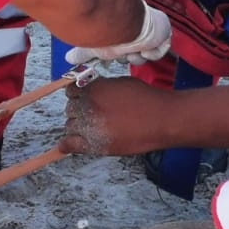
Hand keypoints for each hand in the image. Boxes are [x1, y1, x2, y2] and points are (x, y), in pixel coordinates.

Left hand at [59, 77, 176, 155]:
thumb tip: (90, 90)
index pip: (71, 91)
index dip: (78, 95)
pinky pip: (70, 145)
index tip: (86, 99)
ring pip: (70, 126)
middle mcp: (87, 106)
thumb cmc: (146, 98)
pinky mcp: (95, 145)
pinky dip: (66, 145)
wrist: (162, 120)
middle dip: (79, 111)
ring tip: (94, 128)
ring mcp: (89, 127)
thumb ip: (101, 86)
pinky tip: (66, 145)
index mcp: (93, 89)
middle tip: (95, 115)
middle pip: (70, 109)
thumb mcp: (120, 83)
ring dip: (78, 126)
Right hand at [64, 2, 171, 66]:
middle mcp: (136, 34)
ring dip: (137, 54)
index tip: (115, 55)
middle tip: (124, 50)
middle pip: (133, 57)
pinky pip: (158, 53)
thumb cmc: (109, 32)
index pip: (122, 53)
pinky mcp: (163, 36)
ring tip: (134, 46)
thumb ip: (83, 53)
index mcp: (123, 36)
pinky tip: (144, 45)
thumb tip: (67, 59)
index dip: (119, 57)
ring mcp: (150, 35)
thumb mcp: (94, 46)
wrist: (126, 24)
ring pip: (144, 55)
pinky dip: (151, 52)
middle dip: (128, 56)